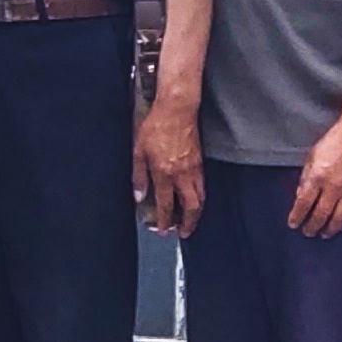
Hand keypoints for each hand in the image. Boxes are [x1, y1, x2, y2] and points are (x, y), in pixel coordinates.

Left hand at [134, 95, 204, 236]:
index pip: (166, 204)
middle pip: (190, 207)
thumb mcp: (139, 150)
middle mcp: (182, 174)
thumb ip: (139, 175)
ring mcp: (193, 168)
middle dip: (188, 223)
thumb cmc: (156, 125)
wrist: (177, 108)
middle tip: (183, 232)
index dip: (164, 221)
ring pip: (200, 198)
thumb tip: (139, 196)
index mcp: (164, 173)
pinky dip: (200, 198)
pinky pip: (203, 186)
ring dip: (196, 213)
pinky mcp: (200, 162)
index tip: (162, 230)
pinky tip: (194, 199)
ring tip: (190, 220)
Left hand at [286, 125, 341, 237]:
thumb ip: (305, 179)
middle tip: (307, 232)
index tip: (293, 224)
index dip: (297, 216)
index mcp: (317, 177)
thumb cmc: (333, 142)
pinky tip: (341, 225)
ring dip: (329, 229)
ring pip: (338, 218)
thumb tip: (300, 196)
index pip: (304, 203)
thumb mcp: (311, 158)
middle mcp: (333, 187)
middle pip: (320, 215)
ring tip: (323, 234)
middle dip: (311, 226)